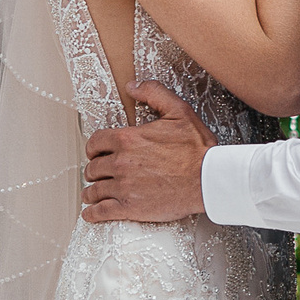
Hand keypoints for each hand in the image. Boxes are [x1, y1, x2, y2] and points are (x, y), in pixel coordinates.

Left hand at [80, 83, 217, 224]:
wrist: (208, 180)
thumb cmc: (197, 149)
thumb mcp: (179, 111)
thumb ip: (154, 93)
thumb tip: (133, 86)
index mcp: (128, 139)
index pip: (95, 142)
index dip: (93, 148)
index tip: (96, 153)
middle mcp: (121, 163)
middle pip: (93, 167)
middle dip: (94, 170)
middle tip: (98, 173)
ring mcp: (124, 187)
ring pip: (94, 190)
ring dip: (91, 191)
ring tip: (91, 193)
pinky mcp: (130, 207)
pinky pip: (101, 211)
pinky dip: (93, 213)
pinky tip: (91, 213)